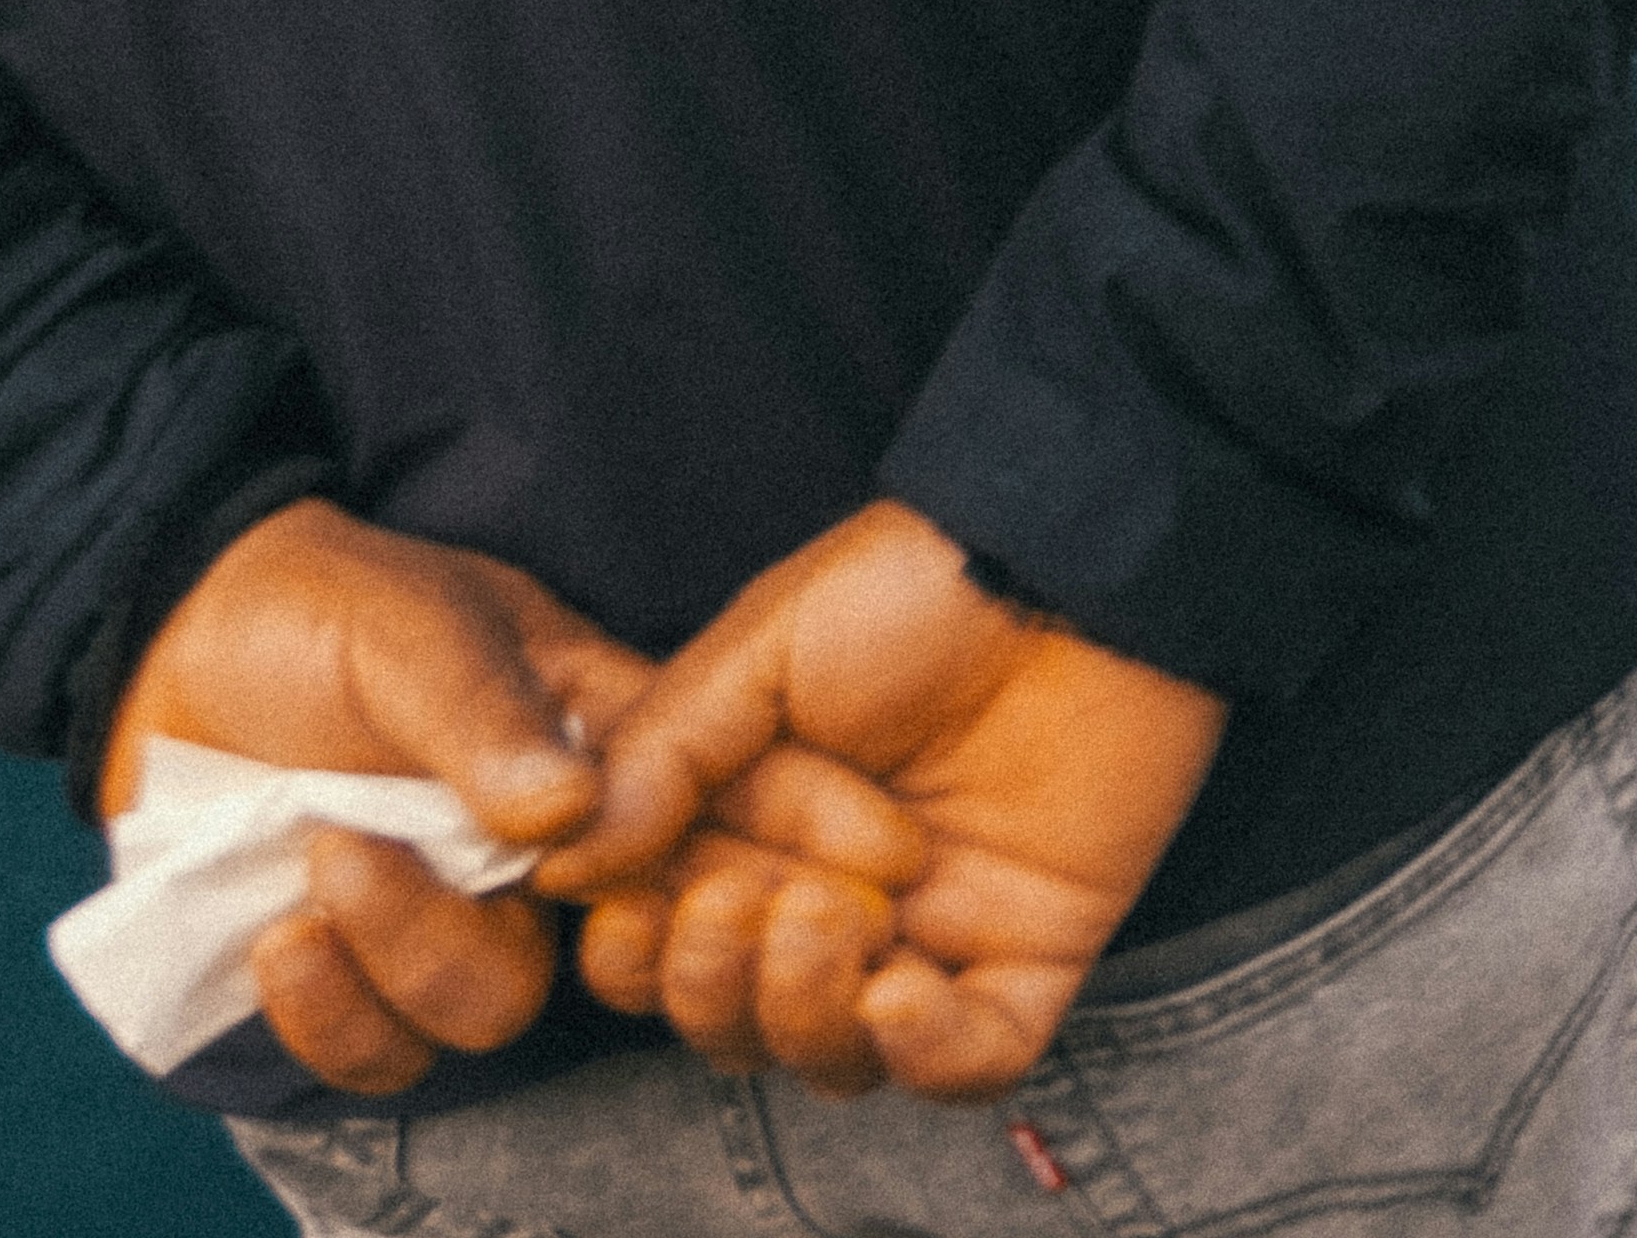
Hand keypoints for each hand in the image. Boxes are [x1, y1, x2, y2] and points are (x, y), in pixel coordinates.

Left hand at [105, 502, 644, 1097]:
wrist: (177, 655)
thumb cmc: (318, 612)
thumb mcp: (407, 627)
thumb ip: (481, 711)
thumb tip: (567, 810)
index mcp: (591, 748)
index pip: (676, 829)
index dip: (647, 872)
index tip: (540, 858)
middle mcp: (538, 851)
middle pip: (573, 957)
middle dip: (458, 937)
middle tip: (352, 851)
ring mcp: (449, 920)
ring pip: (481, 1014)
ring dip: (389, 968)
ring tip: (310, 876)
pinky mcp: (357, 978)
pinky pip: (380, 1055)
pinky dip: (329, 1021)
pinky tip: (279, 943)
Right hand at [557, 502, 1223, 1101]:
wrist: (1076, 569)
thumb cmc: (920, 587)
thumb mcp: (761, 649)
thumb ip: (664, 756)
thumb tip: (560, 865)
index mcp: (747, 837)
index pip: (657, 950)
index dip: (637, 955)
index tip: (643, 904)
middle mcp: (829, 901)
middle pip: (730, 1019)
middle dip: (715, 980)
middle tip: (747, 898)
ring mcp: (929, 936)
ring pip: (828, 1058)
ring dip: (802, 1009)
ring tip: (832, 912)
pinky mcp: (1029, 957)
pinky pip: (967, 1067)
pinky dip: (922, 1053)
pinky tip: (903, 987)